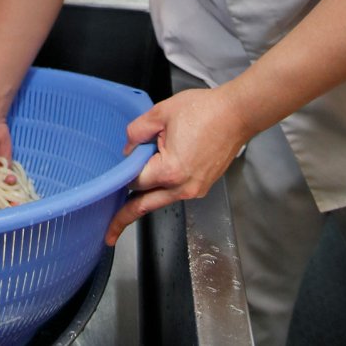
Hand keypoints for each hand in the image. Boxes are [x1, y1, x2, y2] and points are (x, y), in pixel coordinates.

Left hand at [105, 86, 249, 244]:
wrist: (236, 114)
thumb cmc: (204, 111)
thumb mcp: (161, 113)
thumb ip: (137, 132)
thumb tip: (128, 149)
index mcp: (170, 171)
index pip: (135, 182)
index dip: (122, 173)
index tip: (108, 177)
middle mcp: (183, 187)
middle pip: (145, 206)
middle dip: (124, 218)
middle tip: (109, 234)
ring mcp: (195, 189)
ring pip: (160, 200)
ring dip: (144, 199)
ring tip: (125, 205)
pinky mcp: (202, 186)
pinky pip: (174, 192)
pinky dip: (161, 189)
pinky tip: (154, 177)